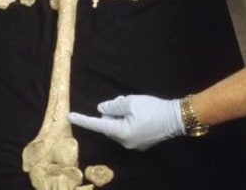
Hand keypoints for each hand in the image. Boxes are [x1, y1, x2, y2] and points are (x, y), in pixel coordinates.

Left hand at [67, 94, 183, 150]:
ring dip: (119, 116)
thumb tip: (101, 110)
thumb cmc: (152, 108)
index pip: (97, 124)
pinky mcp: (141, 142)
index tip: (69, 117)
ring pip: (118, 127)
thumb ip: (113, 106)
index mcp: (121, 132)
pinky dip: (127, 121)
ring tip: (134, 106)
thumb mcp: (131, 102)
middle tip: (122, 101)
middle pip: (108, 125)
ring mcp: (133, 144)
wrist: (176, 118)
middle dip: (110, 113)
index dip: (83, 119)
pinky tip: (138, 113)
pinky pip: (127, 130)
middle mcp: (125, 142)